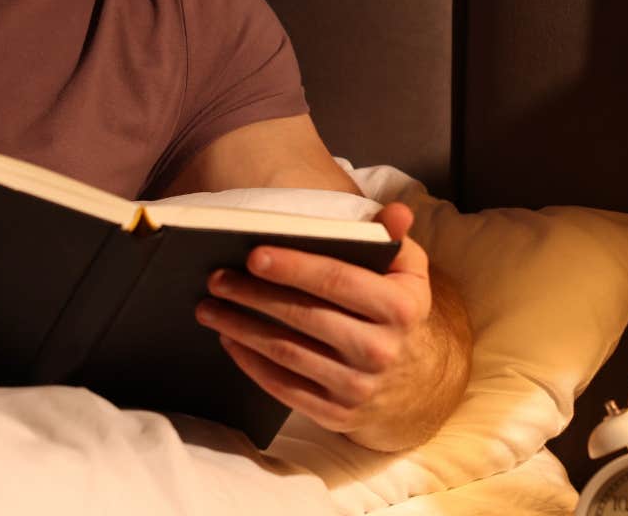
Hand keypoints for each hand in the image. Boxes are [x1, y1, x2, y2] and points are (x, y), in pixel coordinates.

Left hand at [194, 201, 432, 435]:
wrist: (418, 384)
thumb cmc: (397, 312)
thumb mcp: (408, 273)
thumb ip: (393, 239)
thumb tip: (395, 212)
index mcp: (399, 308)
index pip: (338, 281)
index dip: (294, 267)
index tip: (253, 255)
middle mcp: (381, 350)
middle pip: (304, 317)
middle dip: (253, 295)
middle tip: (216, 278)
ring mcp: (358, 387)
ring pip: (287, 352)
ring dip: (240, 327)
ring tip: (209, 307)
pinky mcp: (337, 414)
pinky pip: (284, 387)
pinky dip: (250, 362)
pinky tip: (229, 339)